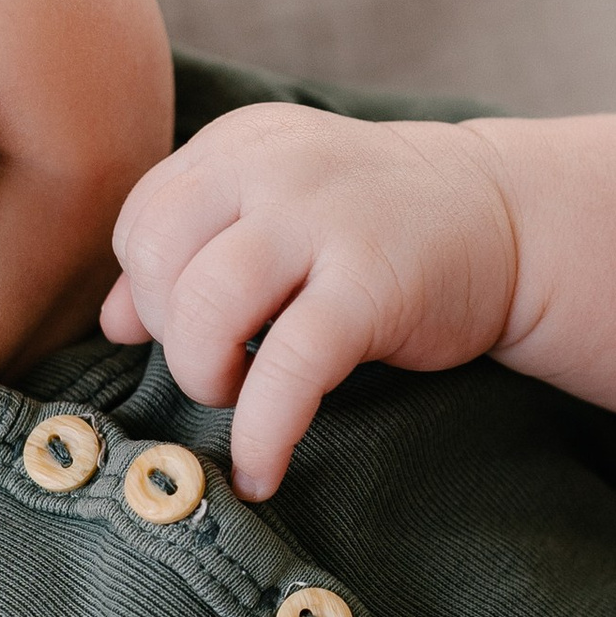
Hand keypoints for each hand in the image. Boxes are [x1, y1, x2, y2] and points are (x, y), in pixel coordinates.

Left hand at [101, 104, 517, 499]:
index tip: (188, 329)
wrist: (505, 220)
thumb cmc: (376, 227)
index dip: (148, 293)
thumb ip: (194, 251)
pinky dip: (261, 434)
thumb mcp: (277, 215)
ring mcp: (324, 220)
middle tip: (215, 367)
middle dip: (169, 334)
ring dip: (203, 375)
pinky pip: (285, 370)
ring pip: (204, 306)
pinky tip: (261, 472)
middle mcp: (275, 168)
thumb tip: (110, 320)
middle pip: (156, 257)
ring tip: (236, 402)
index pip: (143, 220)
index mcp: (242, 144)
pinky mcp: (370, 284)